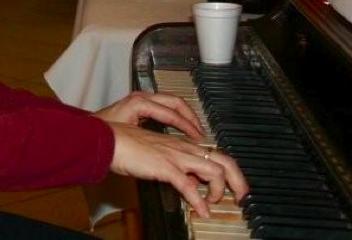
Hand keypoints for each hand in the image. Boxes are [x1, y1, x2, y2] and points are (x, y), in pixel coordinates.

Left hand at [96, 90, 203, 140]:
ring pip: (170, 102)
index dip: (187, 124)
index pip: (171, 111)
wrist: (86, 133)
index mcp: (139, 103)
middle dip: (190, 116)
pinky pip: (163, 107)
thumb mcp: (127, 135)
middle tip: (200, 131)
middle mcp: (141, 98)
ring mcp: (140, 100)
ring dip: (183, 115)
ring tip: (193, 129)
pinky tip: (178, 128)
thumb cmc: (102, 134)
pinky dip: (174, 116)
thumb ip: (148, 140)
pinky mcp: (137, 106)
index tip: (198, 136)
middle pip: (175, 101)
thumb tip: (168, 147)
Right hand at [104, 122, 248, 218]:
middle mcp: (183, 149)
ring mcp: (176, 156)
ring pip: (214, 170)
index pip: (214, 154)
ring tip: (216, 203)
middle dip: (238, 178)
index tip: (233, 185)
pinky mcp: (166, 167)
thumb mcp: (156, 156)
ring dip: (220, 190)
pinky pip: (189, 186)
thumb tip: (188, 182)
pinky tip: (202, 212)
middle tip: (242, 195)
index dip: (228, 170)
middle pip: (223, 159)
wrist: (109, 140)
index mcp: (181, 145)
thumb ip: (174, 167)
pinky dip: (199, 201)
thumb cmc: (126, 146)